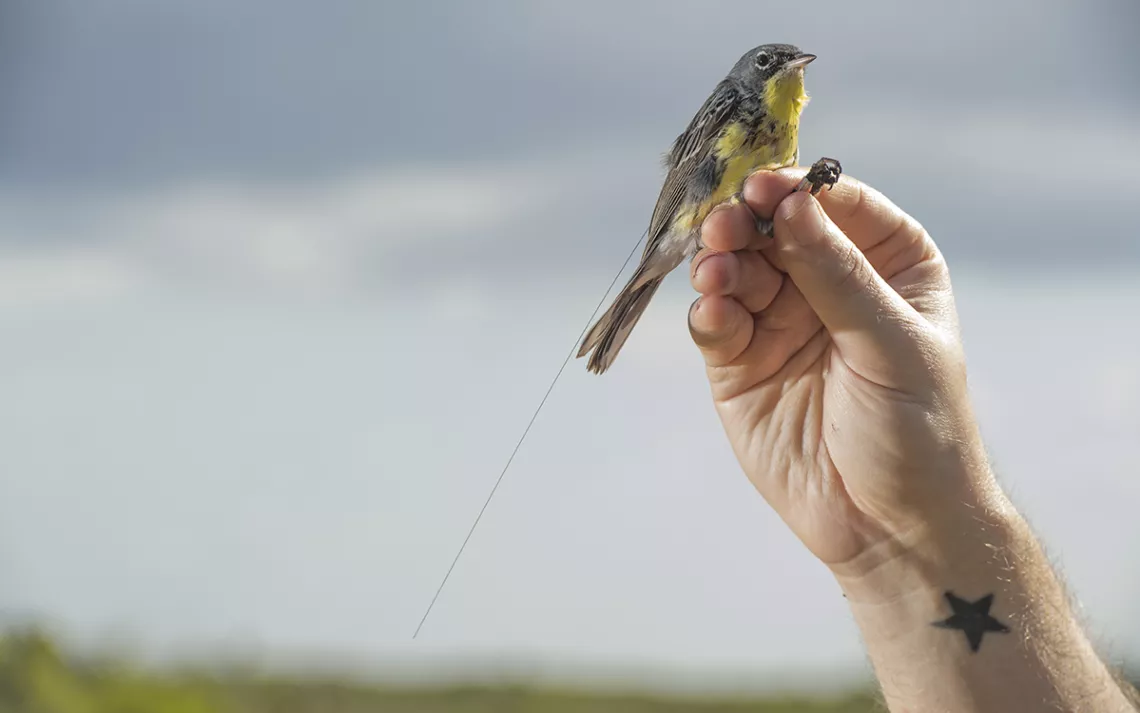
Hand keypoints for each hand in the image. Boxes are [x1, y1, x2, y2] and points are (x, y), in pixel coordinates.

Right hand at [689, 169, 995, 572]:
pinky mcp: (740, 365)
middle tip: (728, 225)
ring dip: (721, 263)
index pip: (836, 207)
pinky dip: (709, 312)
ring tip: (716, 271)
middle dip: (748, 223)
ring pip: (739, 270)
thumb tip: (793, 204)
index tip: (766, 188)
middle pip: (776, 231)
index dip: (800, 192)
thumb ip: (838, 275)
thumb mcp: (890, 344)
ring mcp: (780, 324)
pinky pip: (716, 323)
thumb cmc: (916, 430)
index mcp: (887, 265)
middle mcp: (829, 285)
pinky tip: (714, 312)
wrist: (888, 527)